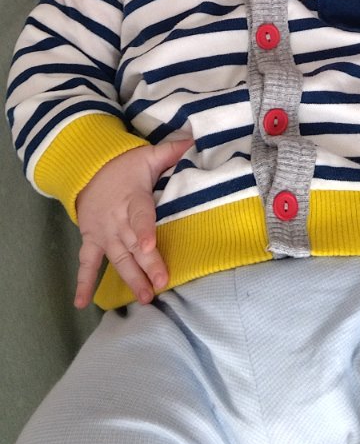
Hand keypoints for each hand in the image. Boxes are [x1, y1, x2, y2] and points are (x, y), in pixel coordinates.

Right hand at [74, 135, 189, 307]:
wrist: (87, 170)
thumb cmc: (124, 166)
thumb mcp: (146, 156)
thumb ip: (170, 152)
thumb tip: (195, 139)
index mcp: (133, 199)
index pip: (140, 216)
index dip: (144, 231)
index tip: (149, 246)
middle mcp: (117, 220)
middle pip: (132, 244)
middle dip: (147, 265)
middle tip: (160, 283)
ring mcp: (103, 234)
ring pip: (117, 258)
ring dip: (130, 278)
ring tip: (144, 298)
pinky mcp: (92, 241)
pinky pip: (87, 263)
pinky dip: (83, 283)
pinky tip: (81, 304)